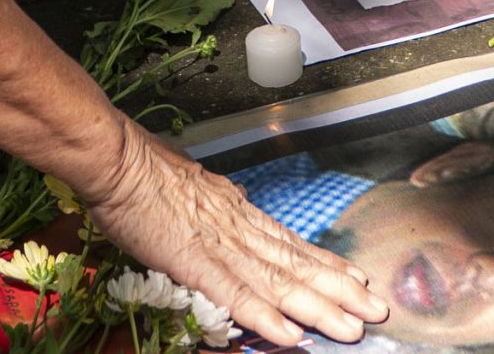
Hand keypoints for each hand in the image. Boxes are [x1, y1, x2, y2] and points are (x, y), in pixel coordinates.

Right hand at [80, 124, 389, 350]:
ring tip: (351, 327)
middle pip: (297, 265)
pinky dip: (265, 317)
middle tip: (376, 309)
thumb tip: (233, 207)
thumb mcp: (193, 186)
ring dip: (318, 308)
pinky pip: (236, 296)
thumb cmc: (144, 170)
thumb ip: (216, 206)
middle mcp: (239, 228)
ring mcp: (220, 246)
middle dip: (339, 291)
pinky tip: (290, 335)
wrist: (117, 159)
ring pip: (279, 282)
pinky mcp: (195, 262)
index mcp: (237, 212)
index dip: (326, 263)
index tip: (357, 278)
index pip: (291, 243)